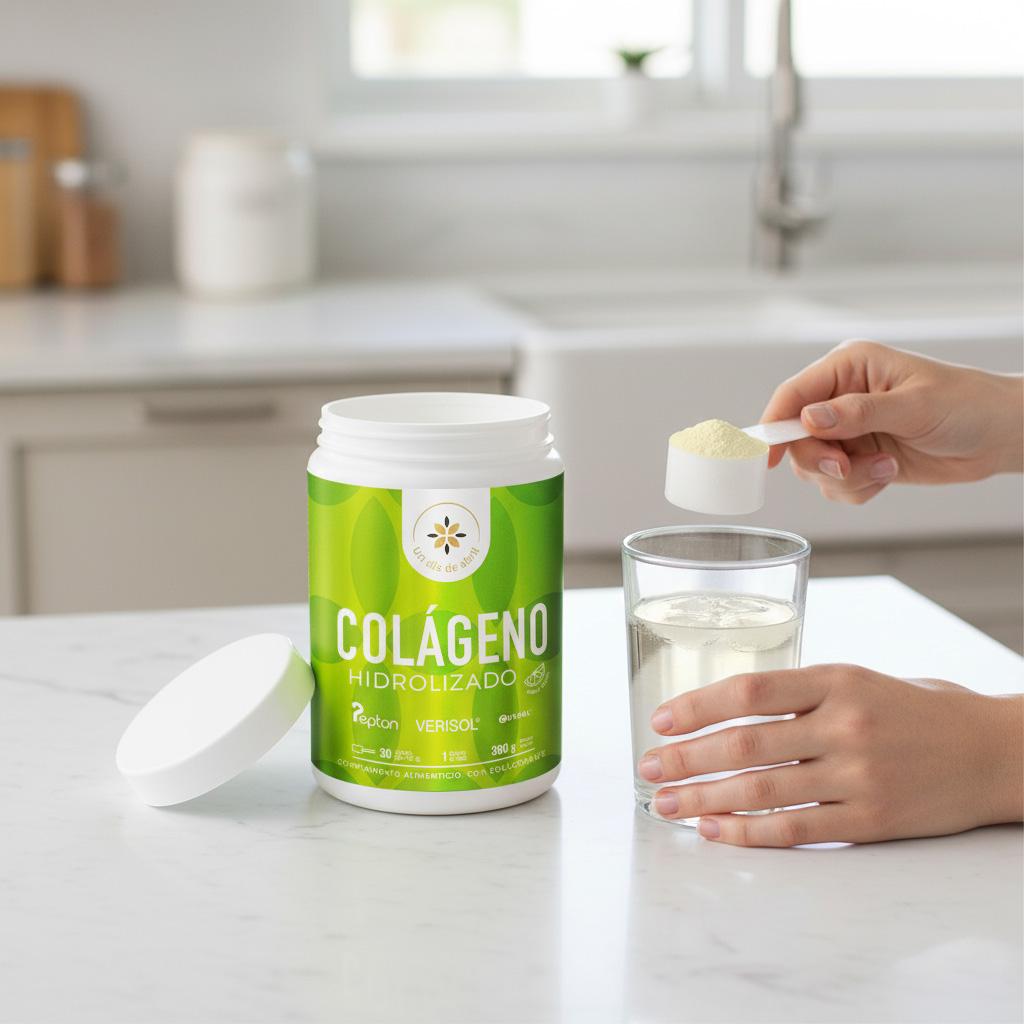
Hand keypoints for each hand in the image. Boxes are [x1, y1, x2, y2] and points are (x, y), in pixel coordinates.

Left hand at [638, 665, 1023, 846]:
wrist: (993, 751)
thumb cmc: (917, 710)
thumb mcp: (859, 679)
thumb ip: (801, 694)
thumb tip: (726, 709)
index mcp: (837, 679)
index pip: (750, 689)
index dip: (698, 706)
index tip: (661, 720)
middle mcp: (844, 725)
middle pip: (745, 743)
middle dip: (686, 758)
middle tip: (648, 767)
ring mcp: (859, 776)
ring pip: (762, 789)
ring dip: (704, 799)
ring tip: (665, 804)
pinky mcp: (871, 821)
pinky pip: (796, 829)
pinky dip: (748, 832)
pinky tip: (714, 830)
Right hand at [761, 340, 1023, 503]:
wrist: (998, 436)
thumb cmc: (966, 404)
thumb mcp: (913, 406)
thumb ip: (857, 413)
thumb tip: (810, 419)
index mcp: (849, 367)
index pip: (793, 395)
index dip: (775, 425)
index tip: (769, 456)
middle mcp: (841, 397)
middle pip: (796, 437)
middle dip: (819, 460)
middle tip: (846, 469)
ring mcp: (849, 430)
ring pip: (814, 466)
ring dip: (846, 479)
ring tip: (885, 470)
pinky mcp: (859, 457)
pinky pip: (836, 484)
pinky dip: (857, 489)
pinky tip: (888, 475)